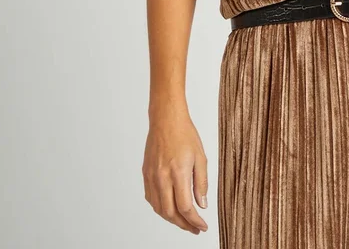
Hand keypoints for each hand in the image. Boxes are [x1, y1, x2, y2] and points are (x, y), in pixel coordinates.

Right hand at [142, 109, 208, 234]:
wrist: (166, 119)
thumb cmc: (185, 134)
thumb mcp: (201, 156)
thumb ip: (201, 182)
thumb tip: (202, 204)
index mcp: (178, 172)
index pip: (185, 207)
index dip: (194, 221)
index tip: (202, 226)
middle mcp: (162, 177)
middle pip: (170, 213)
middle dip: (183, 225)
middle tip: (194, 229)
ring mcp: (151, 177)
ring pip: (159, 208)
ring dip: (172, 219)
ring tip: (184, 221)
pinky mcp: (146, 174)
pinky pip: (151, 198)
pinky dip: (161, 208)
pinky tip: (170, 208)